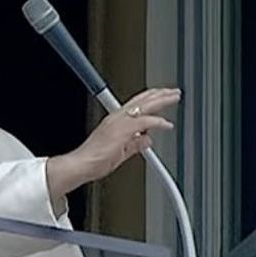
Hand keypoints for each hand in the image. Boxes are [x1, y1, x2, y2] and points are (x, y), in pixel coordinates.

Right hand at [46, 88, 179, 199]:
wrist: (81, 165)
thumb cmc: (94, 161)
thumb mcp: (120, 152)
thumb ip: (135, 145)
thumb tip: (147, 140)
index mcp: (115, 120)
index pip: (136, 103)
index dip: (150, 97)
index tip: (161, 95)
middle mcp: (117, 117)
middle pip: (142, 99)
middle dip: (160, 94)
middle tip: (173, 92)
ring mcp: (120, 122)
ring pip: (145, 105)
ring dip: (162, 100)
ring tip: (174, 97)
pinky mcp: (123, 129)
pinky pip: (145, 122)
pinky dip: (158, 122)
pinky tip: (167, 124)